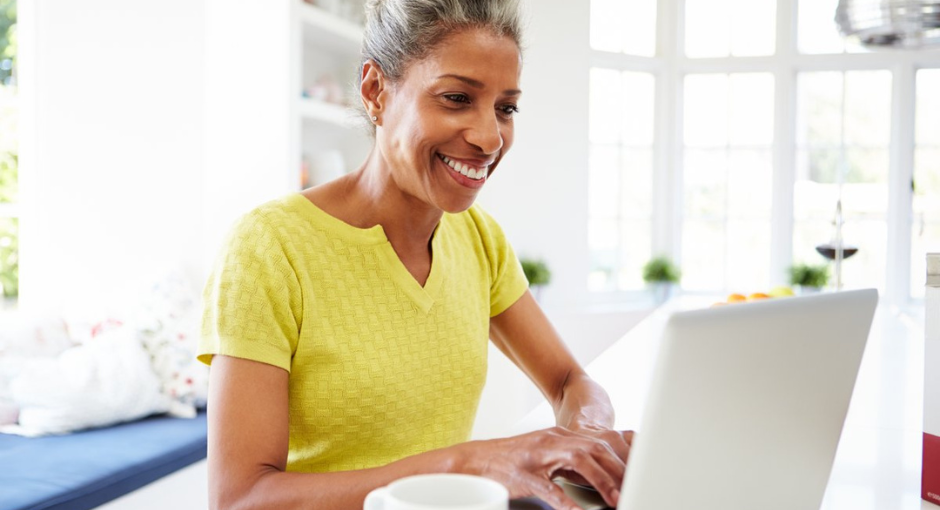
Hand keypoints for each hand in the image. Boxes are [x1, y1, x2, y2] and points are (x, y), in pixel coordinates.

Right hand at [454, 427, 628, 509]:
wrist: (476, 460)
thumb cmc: (510, 463)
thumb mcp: (546, 461)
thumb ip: (569, 466)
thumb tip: (596, 483)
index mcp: (560, 438)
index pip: (600, 444)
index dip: (622, 460)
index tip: (639, 476)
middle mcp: (554, 440)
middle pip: (597, 448)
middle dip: (620, 469)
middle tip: (636, 488)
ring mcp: (541, 454)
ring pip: (582, 459)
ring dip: (603, 480)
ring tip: (617, 500)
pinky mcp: (527, 474)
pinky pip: (552, 489)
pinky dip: (569, 503)